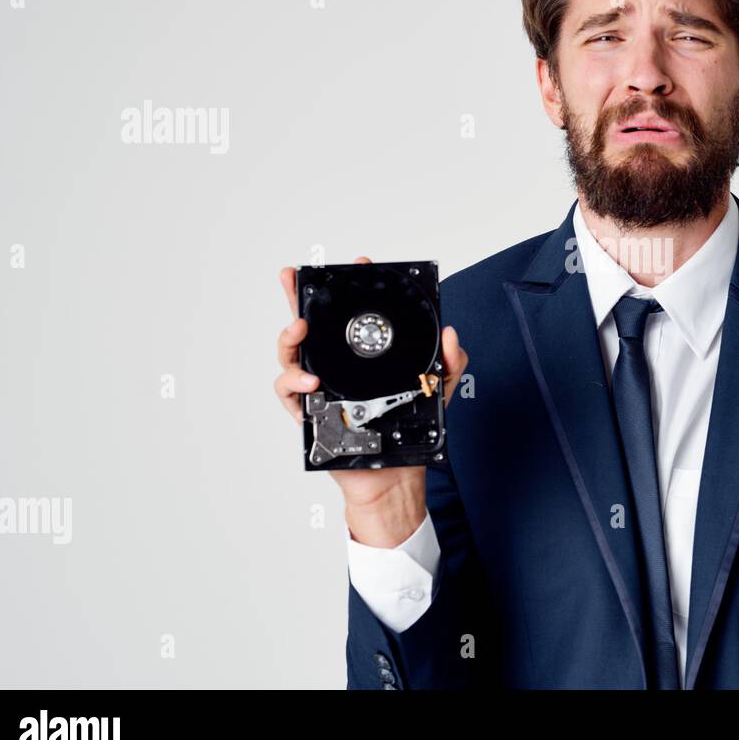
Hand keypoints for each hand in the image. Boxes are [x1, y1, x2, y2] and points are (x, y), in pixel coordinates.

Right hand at [274, 257, 468, 546]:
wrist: (396, 475)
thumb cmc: (409, 429)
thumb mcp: (438, 388)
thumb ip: (449, 360)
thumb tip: (450, 334)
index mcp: (361, 355)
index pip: (348, 315)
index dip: (346, 287)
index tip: (355, 265)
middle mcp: (335, 366)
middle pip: (308, 325)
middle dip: (297, 296)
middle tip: (296, 280)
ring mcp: (318, 388)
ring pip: (290, 354)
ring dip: (290, 338)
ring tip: (300, 331)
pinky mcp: (309, 414)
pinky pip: (288, 394)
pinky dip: (293, 384)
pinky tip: (310, 383)